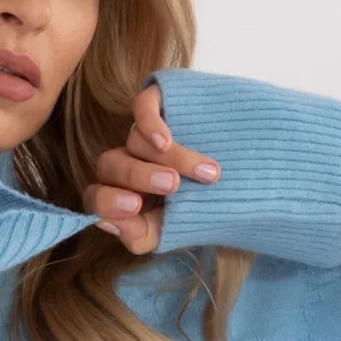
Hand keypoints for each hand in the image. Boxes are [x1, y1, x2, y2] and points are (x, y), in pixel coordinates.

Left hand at [85, 85, 219, 253]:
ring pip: (135, 141)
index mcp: (121, 194)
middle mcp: (125, 161)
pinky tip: (166, 140)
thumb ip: (137, 236)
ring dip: (171, 158)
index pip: (94, 197)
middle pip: (110, 164)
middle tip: (173, 185)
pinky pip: (140, 108)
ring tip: (208, 172)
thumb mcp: (169, 231)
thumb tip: (107, 223)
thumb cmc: (201, 207)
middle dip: (139, 176)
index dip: (107, 201)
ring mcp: (140, 132)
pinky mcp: (157, 103)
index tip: (134, 207)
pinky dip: (150, 125)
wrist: (245, 177)